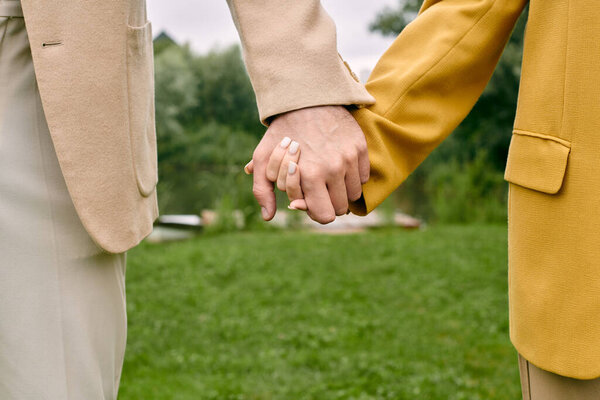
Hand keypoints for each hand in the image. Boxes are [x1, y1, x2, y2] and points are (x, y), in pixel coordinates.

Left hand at [246, 105, 368, 223]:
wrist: (306, 98)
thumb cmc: (282, 131)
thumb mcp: (263, 157)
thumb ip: (262, 190)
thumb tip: (267, 217)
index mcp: (309, 175)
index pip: (324, 216)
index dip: (317, 212)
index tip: (312, 202)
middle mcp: (333, 168)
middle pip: (341, 208)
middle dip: (330, 203)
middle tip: (320, 190)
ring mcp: (349, 158)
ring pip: (354, 194)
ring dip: (342, 191)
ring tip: (329, 178)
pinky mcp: (360, 148)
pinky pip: (363, 177)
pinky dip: (353, 176)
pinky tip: (340, 165)